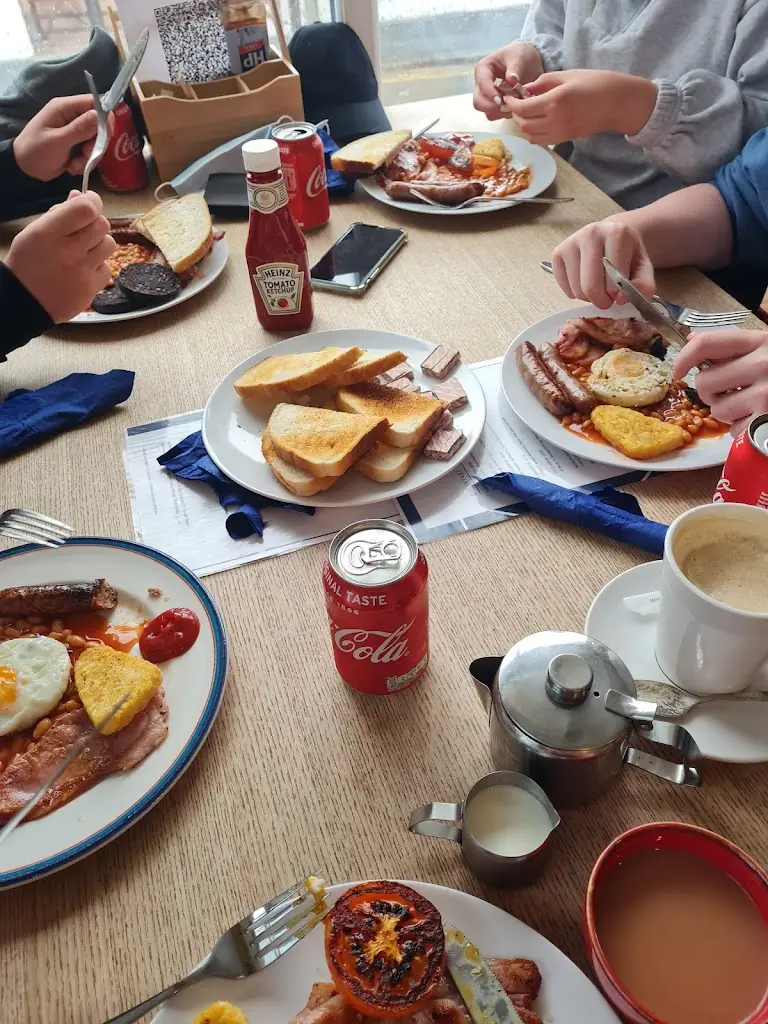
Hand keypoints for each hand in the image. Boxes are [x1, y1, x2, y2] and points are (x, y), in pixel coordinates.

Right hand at [6, 190, 115, 321]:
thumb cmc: (28, 262)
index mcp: (50, 232)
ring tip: (84, 249)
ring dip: (99, 243)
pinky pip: (107, 267)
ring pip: (109, 244)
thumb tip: (80, 195)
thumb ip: (59, 212)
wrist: (24, 301)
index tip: (90, 201)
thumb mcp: (35, 231)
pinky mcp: (92, 288)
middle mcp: (69, 251)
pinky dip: (98, 265)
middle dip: (95, 222)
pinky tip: (84, 268)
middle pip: (102, 224)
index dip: (93, 201)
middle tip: (84, 229)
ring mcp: (82, 271)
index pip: (86, 208)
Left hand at [13, 95, 113, 180]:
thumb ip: (80, 128)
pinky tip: (72, 167)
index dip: (104, 117)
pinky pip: (90, 150)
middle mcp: (71, 116)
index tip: (107, 135)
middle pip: (98, 124)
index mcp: (64, 108)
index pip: (93, 103)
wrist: (24, 168)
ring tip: (75, 165)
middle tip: (87, 155)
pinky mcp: (76, 144)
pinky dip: (85, 161)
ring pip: (96, 140)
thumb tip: (102, 115)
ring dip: (89, 155)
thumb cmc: (36, 151)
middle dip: (96, 142)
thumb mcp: (58, 141)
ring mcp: (74, 130)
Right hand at [473, 42, 543, 120]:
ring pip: (487, 111)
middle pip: (478, 102)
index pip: (482, 84)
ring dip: (501, 111)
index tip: (502, 99)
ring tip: (515, 104)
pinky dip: (506, 114)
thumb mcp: (519, 56)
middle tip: (509, 105)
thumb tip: (511, 80)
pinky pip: (497, 115)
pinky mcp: (495, 106)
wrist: (530, 62)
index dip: (490, 93)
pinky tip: (516, 106)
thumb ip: (515, 68)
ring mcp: (487, 97)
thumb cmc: (521, 55)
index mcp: (483, 69)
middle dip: (492, 107)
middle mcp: (481, 85)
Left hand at [502, 70, 657, 145]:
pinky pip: (541, 140)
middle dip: (516, 114)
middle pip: (524, 124)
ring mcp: (560, 132)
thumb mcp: (567, 75)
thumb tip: (525, 89)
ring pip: (530, 135)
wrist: (617, 103)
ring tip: (526, 112)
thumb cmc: (595, 83)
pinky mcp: (564, 139)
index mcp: (555, 101)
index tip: (508, 96)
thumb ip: (543, 82)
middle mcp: (555, 120)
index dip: (512, 103)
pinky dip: (533, 133)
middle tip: (516, 103)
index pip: (523, 108)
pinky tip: (536, 121)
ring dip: (523, 125)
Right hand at [552, 219, 654, 308]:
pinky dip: (575, 293)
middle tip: (608, 299)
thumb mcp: (643, 267)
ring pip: (576, 290)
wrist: (613, 235)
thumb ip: (643, 285)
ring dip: (589, 298)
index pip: (612, 279)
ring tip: (598, 287)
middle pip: (590, 286)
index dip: (617, 294)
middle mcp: (590, 234)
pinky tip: (584, 282)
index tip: (621, 294)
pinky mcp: (557, 254)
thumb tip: (621, 299)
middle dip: (601, 300)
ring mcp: (570, 243)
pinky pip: (564, 287)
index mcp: (615, 233)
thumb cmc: (628, 254)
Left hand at [673, 330, 767, 435]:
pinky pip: (735, 430)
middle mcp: (763, 363)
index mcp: (760, 340)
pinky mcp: (767, 417)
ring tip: (747, 404)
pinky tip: (758, 417)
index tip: (677, 371)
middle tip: (726, 391)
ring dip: (726, 411)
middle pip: (704, 381)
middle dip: (709, 391)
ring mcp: (766, 393)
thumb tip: (690, 340)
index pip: (708, 342)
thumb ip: (732, 345)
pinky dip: (742, 428)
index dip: (684, 357)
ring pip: (718, 409)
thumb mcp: (766, 346)